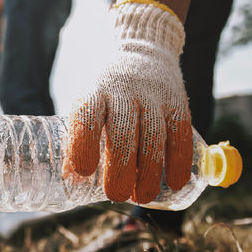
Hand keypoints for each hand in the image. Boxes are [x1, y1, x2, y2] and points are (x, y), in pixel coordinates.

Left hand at [64, 0, 191, 203]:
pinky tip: (175, 182)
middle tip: (116, 195)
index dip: (84, 143)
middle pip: (123, 132)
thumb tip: (70, 180)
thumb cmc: (107, 95)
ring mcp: (153, 96)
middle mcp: (124, 92)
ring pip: (153, 136)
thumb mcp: (89, 106)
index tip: (84, 171)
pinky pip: (180, 133)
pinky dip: (178, 160)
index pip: (87, 115)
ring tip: (143, 197)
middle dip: (120, 168)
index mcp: (95, 93)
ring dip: (149, 172)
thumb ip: (79, 139)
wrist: (143, 53)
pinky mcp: (177, 102)